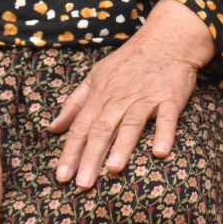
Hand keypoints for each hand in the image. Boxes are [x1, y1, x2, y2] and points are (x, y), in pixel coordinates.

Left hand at [50, 0, 214, 187]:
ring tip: (113, 170)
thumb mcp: (95, 76)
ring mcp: (146, 98)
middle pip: (102, 129)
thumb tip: (53, 128)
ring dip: (122, 146)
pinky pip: (167, 117)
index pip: (81, 127)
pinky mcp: (170, 97)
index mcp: (100, 96)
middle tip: (83, 185)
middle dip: (91, 158)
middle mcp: (120, 98)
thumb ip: (74, 103)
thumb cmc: (128, 61)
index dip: (70, 152)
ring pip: (130, 124)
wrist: (166, 39)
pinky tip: (160, 152)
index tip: (62, 176)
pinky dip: (164, 133)